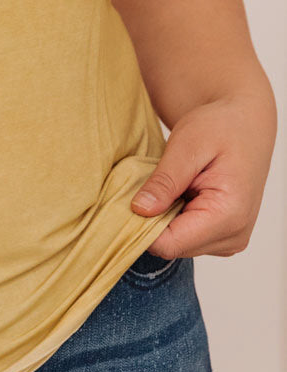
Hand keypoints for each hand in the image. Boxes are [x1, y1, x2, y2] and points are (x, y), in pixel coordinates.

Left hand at [130, 86, 276, 259]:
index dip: (141, 226)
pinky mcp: (222, 236)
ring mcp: (230, 239)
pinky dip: (173, 218)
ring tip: (168, 186)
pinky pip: (186, 237)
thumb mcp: (187, 145)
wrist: (244, 124)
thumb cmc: (220, 128)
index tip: (126, 200)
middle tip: (148, 185)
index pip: (170, 244)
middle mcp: (234, 236)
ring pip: (176, 244)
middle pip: (172, 247)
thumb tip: (140, 210)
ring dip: (162, 218)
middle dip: (151, 220)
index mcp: (229, 216)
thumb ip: (165, 181)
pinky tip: (176, 194)